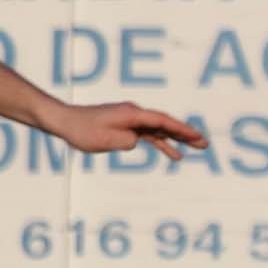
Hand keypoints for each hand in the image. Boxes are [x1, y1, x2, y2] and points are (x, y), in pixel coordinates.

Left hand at [46, 101, 207, 158]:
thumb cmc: (81, 130)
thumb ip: (124, 141)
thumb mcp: (103, 140)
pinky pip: (147, 134)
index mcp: (131, 114)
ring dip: (176, 139)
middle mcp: (133, 114)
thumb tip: (136, 141)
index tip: (196, 136)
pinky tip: (171, 153)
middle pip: (164, 123)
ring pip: (158, 129)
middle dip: (185, 133)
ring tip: (195, 148)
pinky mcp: (124, 126)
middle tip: (204, 143)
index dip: (180, 129)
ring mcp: (129, 120)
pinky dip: (160, 142)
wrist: (63, 121)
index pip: (161, 121)